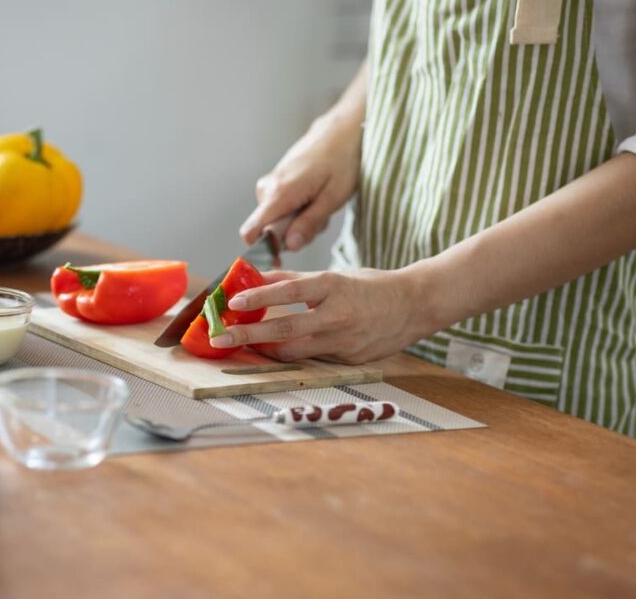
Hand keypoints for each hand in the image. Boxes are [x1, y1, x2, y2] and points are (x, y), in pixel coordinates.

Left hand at [208, 269, 432, 363]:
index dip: (258, 297)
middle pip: (284, 329)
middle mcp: (336, 316)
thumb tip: (255, 279)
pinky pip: (312, 359)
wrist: (414, 305)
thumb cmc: (368, 287)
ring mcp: (343, 341)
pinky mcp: (348, 360)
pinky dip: (291, 355)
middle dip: (248, 335)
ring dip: (264, 350)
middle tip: (221, 339)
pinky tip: (275, 352)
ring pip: (294, 352)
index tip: (232, 302)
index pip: (288, 292)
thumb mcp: (333, 276)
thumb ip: (295, 282)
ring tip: (242, 346)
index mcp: (332, 287)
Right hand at [240, 112, 362, 251]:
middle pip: (268, 229)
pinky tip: (315, 196)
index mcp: (279, 194)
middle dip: (293, 234)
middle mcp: (268, 188)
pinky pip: (280, 207)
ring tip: (321, 203)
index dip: (262, 251)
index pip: (251, 232)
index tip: (282, 258)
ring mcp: (270, 183)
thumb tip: (289, 245)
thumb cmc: (342, 161)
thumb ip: (309, 223)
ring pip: (276, 219)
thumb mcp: (333, 198)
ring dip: (299, 221)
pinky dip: (298, 209)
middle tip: (320, 220)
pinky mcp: (275, 181)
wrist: (342, 130)